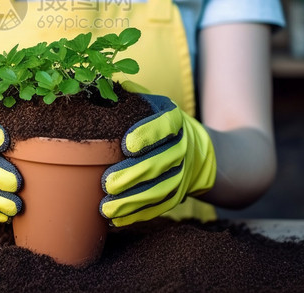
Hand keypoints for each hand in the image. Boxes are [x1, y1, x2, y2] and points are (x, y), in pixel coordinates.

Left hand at [100, 94, 215, 226]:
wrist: (197, 150)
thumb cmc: (159, 122)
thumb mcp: (152, 103)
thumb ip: (132, 96)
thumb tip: (105, 84)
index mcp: (174, 120)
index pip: (164, 126)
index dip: (147, 135)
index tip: (126, 145)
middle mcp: (182, 146)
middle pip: (160, 163)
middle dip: (133, 175)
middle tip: (107, 183)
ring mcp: (183, 173)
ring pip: (160, 189)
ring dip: (133, 201)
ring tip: (107, 207)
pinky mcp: (179, 194)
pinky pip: (160, 207)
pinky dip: (139, 214)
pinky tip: (117, 219)